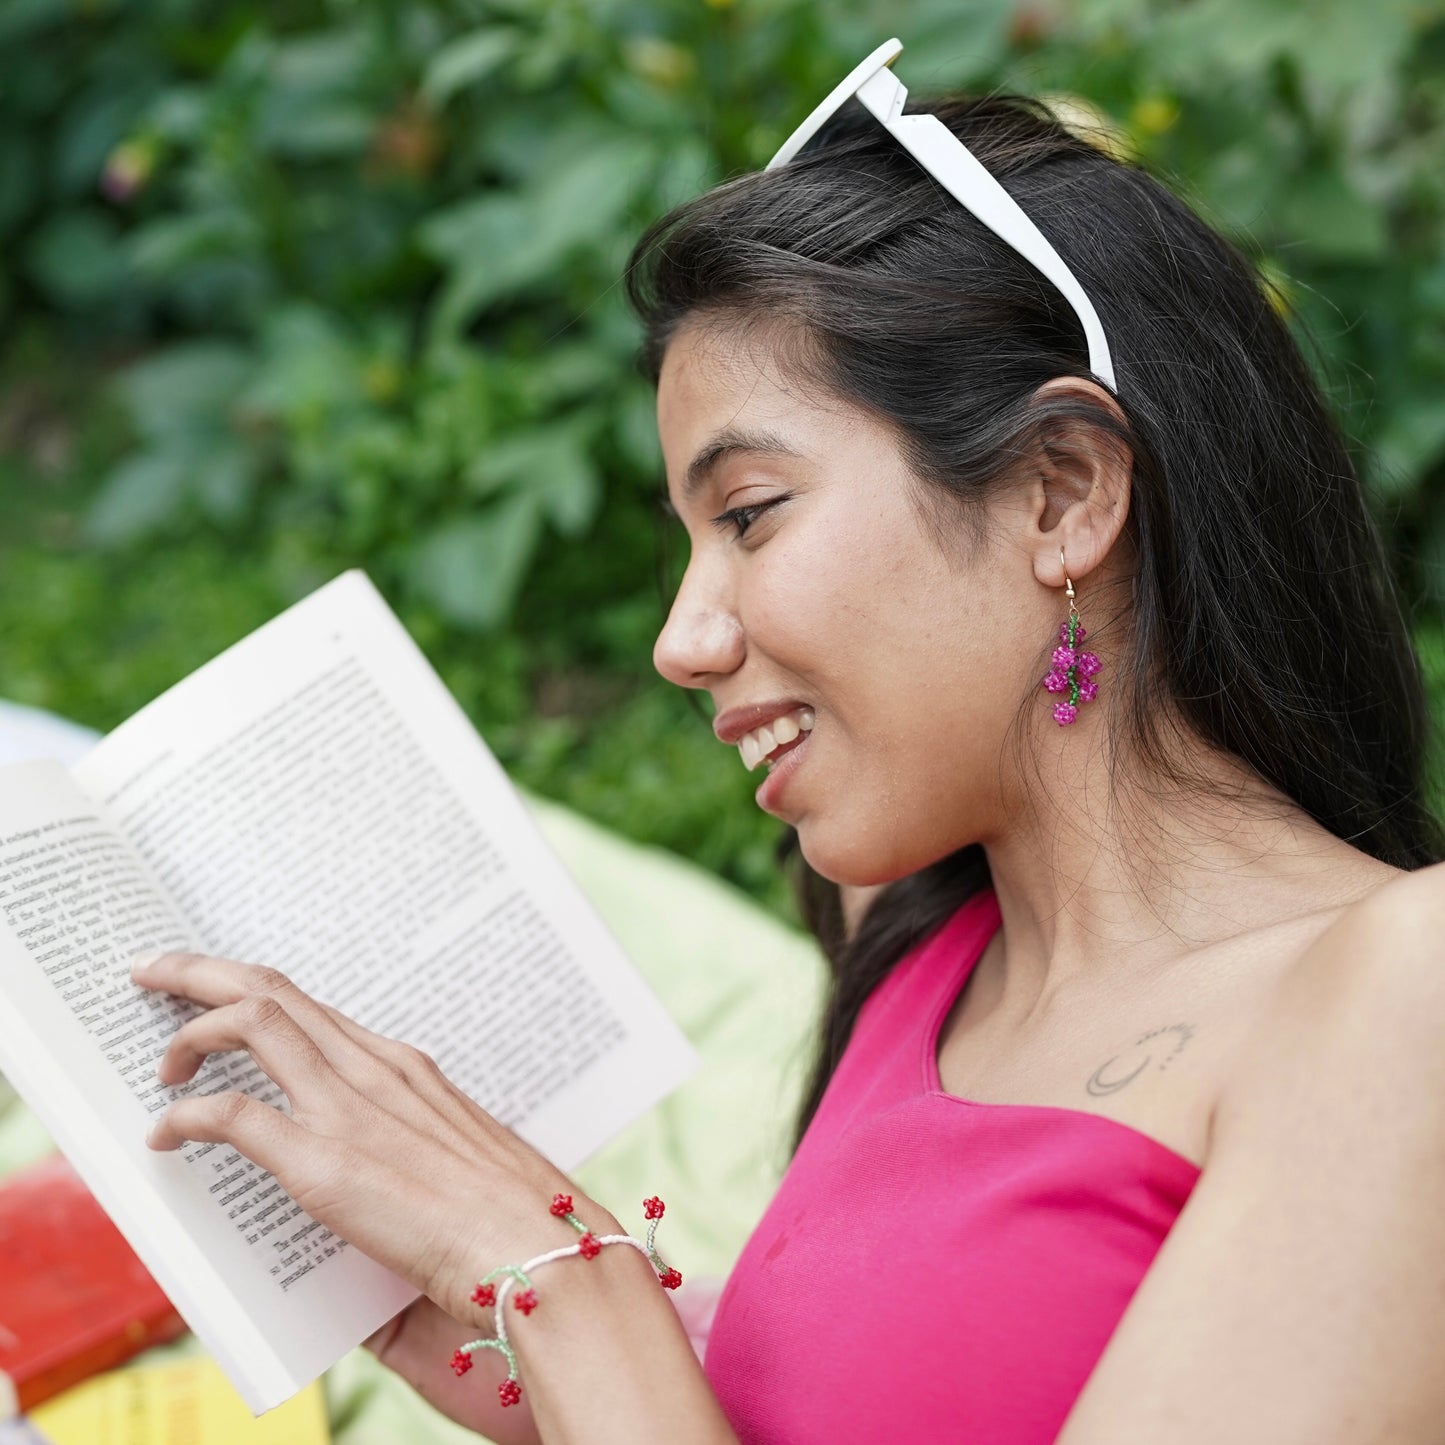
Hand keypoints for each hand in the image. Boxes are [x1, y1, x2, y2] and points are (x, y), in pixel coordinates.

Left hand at [131, 950, 609, 1324]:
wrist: (545, 1258)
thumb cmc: (515, 1234)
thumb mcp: (446, 1185)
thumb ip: (394, 1192)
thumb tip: (357, 1252)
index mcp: (407, 1072)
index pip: (316, 1012)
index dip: (257, 995)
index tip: (218, 997)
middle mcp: (378, 1070)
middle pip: (274, 991)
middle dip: (202, 973)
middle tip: (155, 972)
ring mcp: (352, 1109)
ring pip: (253, 1022)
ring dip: (190, 1027)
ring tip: (158, 1056)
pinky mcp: (327, 1162)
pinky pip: (231, 1114)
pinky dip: (186, 1116)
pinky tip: (165, 1136)